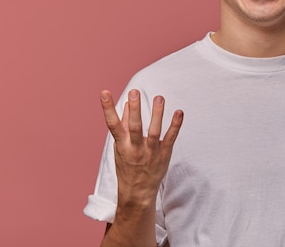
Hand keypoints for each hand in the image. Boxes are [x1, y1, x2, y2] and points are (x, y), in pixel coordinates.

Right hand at [101, 89, 183, 209]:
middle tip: (134, 92)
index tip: (104, 92)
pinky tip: (179, 112)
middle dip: (135, 110)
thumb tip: (127, 104)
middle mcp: (135, 149)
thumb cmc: (127, 166)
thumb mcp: (121, 147)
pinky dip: (175, 125)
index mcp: (122, 145)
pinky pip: (170, 138)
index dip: (108, 109)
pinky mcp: (164, 154)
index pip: (112, 124)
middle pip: (135, 127)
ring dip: (157, 114)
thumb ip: (125, 125)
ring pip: (154, 132)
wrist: (137, 193)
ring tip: (159, 98)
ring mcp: (150, 152)